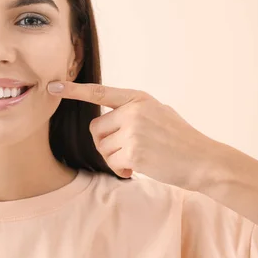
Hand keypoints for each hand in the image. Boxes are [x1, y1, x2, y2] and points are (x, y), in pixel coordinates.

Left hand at [48, 81, 222, 190]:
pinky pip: (112, 163)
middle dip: (106, 143)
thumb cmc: (180, 140)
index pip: (99, 92)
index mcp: (138, 99)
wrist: (204, 161)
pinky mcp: (134, 151)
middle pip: (96, 129)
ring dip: (115, 159)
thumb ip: (132, 111)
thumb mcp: (159, 113)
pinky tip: (139, 169)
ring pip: (102, 148)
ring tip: (139, 159)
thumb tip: (106, 118)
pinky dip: (122, 170)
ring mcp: (134, 130)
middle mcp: (134, 110)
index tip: (52, 86)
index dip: (73, 90)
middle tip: (129, 150)